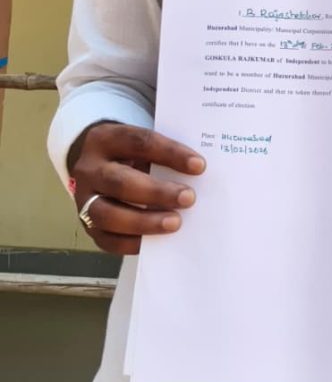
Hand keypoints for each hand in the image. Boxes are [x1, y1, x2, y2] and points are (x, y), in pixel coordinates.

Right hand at [69, 122, 205, 254]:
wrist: (95, 165)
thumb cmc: (128, 154)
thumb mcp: (139, 144)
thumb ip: (161, 155)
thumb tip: (196, 173)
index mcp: (105, 139)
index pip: (139, 143)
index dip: (170, 154)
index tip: (199, 165)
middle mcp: (89, 169)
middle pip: (120, 182)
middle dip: (157, 192)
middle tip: (188, 198)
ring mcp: (82, 199)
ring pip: (108, 214)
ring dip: (144, 221)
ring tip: (175, 222)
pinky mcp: (86, 224)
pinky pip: (106, 240)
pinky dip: (132, 242)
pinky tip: (156, 240)